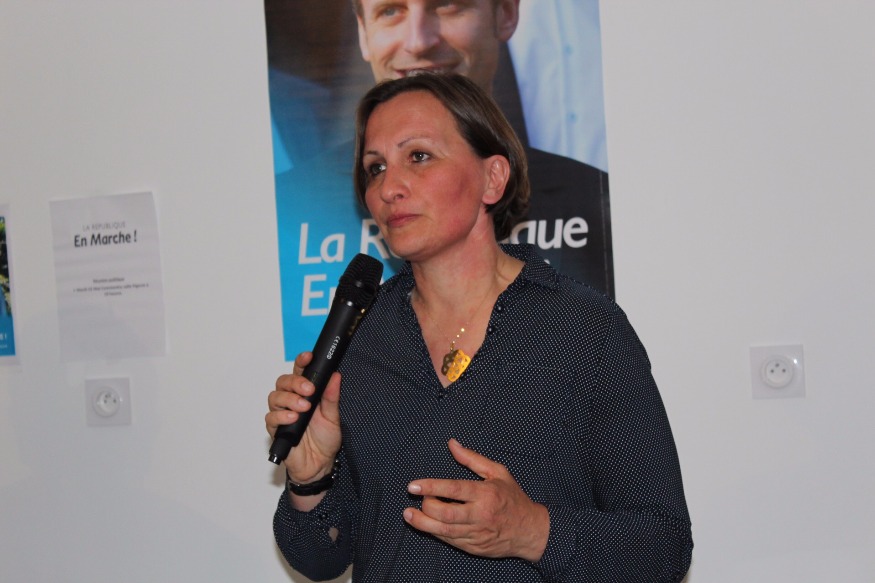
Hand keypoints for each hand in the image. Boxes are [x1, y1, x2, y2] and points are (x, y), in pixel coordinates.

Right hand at [265, 351, 341, 485]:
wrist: (320, 465)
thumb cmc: (325, 439)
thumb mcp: (333, 416)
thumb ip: (331, 397)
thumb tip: (335, 375)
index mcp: (306, 393)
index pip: (299, 372)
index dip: (301, 362)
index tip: (308, 357)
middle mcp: (292, 401)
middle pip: (283, 382)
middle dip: (295, 383)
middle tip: (309, 390)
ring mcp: (282, 414)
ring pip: (275, 397)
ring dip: (289, 399)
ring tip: (303, 407)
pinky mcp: (276, 429)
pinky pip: (271, 417)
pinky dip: (281, 416)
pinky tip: (293, 418)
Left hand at [403, 439, 549, 561]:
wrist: (530, 532)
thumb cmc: (513, 498)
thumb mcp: (498, 472)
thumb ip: (472, 459)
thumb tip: (452, 444)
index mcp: (486, 494)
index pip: (454, 489)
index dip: (431, 487)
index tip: (413, 485)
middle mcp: (480, 515)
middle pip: (446, 513)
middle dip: (426, 506)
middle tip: (416, 498)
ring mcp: (477, 534)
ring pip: (444, 531)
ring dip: (423, 523)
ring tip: (409, 514)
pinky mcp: (474, 547)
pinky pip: (450, 541)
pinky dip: (435, 533)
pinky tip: (427, 525)